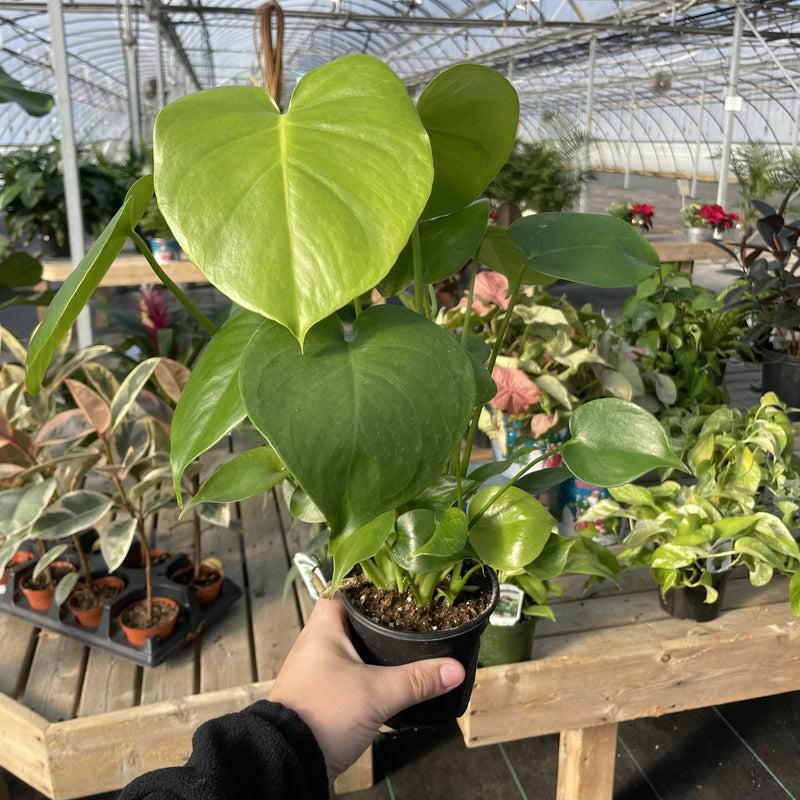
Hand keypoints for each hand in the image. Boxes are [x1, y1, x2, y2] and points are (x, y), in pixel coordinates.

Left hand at [269, 596, 464, 779]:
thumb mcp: (377, 693)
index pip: (342, 591)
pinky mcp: (322, 695)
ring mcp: (317, 671)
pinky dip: (367, 672)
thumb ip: (417, 679)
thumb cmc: (323, 713)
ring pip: (350, 648)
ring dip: (373, 648)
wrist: (290, 760)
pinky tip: (387, 679)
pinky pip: (348, 673)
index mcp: (323, 629)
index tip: (393, 585)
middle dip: (378, 618)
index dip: (366, 585)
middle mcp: (316, 645)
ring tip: (404, 644)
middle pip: (350, 619)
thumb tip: (454, 668)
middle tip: (407, 615)